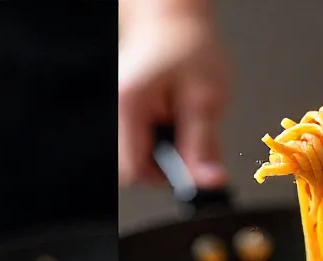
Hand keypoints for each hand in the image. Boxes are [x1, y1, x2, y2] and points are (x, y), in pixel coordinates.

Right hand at [119, 0, 229, 187]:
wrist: (172, 18)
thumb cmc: (187, 44)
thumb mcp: (206, 97)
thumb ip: (204, 144)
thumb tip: (207, 181)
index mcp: (129, 105)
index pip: (135, 171)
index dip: (166, 177)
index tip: (189, 169)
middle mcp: (116, 110)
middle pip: (133, 168)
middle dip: (165, 164)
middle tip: (188, 142)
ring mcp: (117, 113)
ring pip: (136, 157)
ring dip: (164, 150)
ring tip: (181, 122)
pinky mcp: (124, 114)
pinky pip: (138, 142)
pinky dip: (159, 139)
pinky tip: (172, 118)